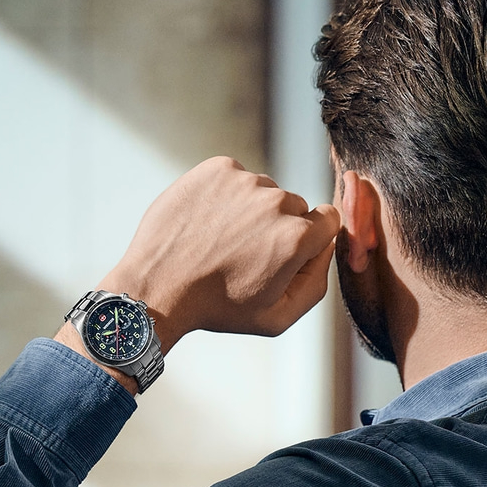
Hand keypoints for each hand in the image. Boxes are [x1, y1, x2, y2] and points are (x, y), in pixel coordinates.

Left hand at [94, 157, 339, 351]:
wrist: (157, 287)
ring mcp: (245, 181)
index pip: (329, 219)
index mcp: (297, 238)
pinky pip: (236, 178)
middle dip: (279, 227)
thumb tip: (327, 249)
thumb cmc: (217, 308)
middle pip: (295, 206)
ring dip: (251, 210)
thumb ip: (316, 284)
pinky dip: (226, 196)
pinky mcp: (217, 169)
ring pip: (264, 190)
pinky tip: (208, 223)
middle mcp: (276, 202)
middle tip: (245, 254)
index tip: (285, 253)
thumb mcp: (277, 317)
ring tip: (221, 241)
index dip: (310, 239)